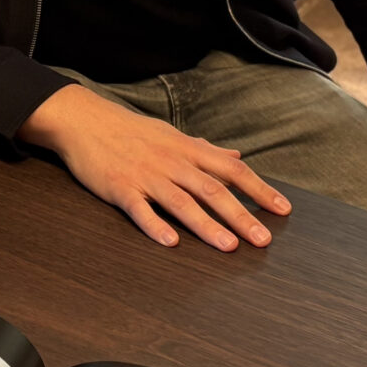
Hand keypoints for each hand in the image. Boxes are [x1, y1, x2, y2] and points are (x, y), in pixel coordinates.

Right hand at [21, 84, 288, 251]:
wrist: (83, 120)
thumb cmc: (130, 130)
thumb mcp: (171, 135)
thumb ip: (205, 150)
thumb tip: (237, 158)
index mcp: (187, 150)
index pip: (232, 171)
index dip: (259, 190)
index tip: (283, 210)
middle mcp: (171, 163)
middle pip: (212, 190)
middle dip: (241, 215)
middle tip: (263, 240)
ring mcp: (145, 176)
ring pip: (181, 202)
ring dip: (207, 225)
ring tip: (229, 247)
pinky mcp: (119, 188)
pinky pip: (139, 209)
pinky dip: (155, 225)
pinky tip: (170, 242)